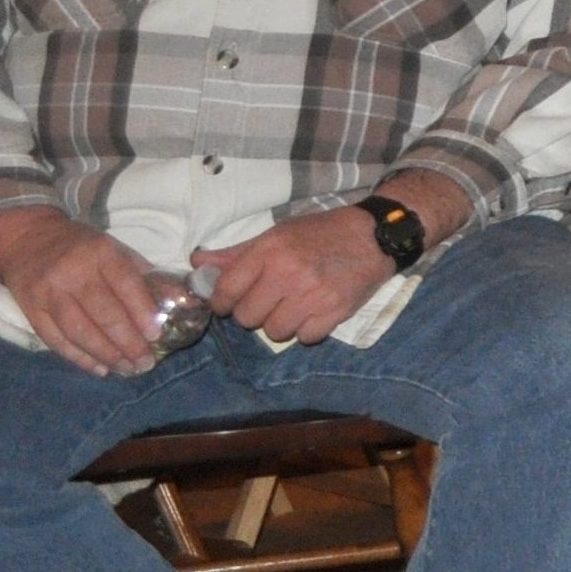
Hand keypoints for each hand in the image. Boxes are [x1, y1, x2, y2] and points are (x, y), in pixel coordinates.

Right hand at [0, 206, 158, 376]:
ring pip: (80, 331)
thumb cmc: (79, 246)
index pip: (124, 284)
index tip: (155, 336)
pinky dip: (79, 358)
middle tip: (145, 362)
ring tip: (126, 368)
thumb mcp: (112, 248)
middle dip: (128, 342)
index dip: (141, 312)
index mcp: (99, 252)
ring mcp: (49, 292)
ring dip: (106, 354)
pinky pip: (57, 340)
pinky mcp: (31, 310)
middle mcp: (73, 272)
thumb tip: (175, 298)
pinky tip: (99, 368)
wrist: (26, 237)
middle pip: (103, 313)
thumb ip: (141, 274)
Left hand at [192, 208, 391, 345]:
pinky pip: (305, 338)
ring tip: (291, 307)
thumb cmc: (319, 233)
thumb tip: (197, 265)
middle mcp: (288, 272)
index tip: (228, 302)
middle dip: (253, 313)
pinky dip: (306, 330)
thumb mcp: (277, 234)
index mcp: (270, 250)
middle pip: (247, 317)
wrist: (373, 236)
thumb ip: (236, 254)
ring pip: (275, 332)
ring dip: (279, 324)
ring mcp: (313, 294)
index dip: (222, 301)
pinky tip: (312, 312)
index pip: (227, 290)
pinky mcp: (335, 312)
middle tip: (266, 302)